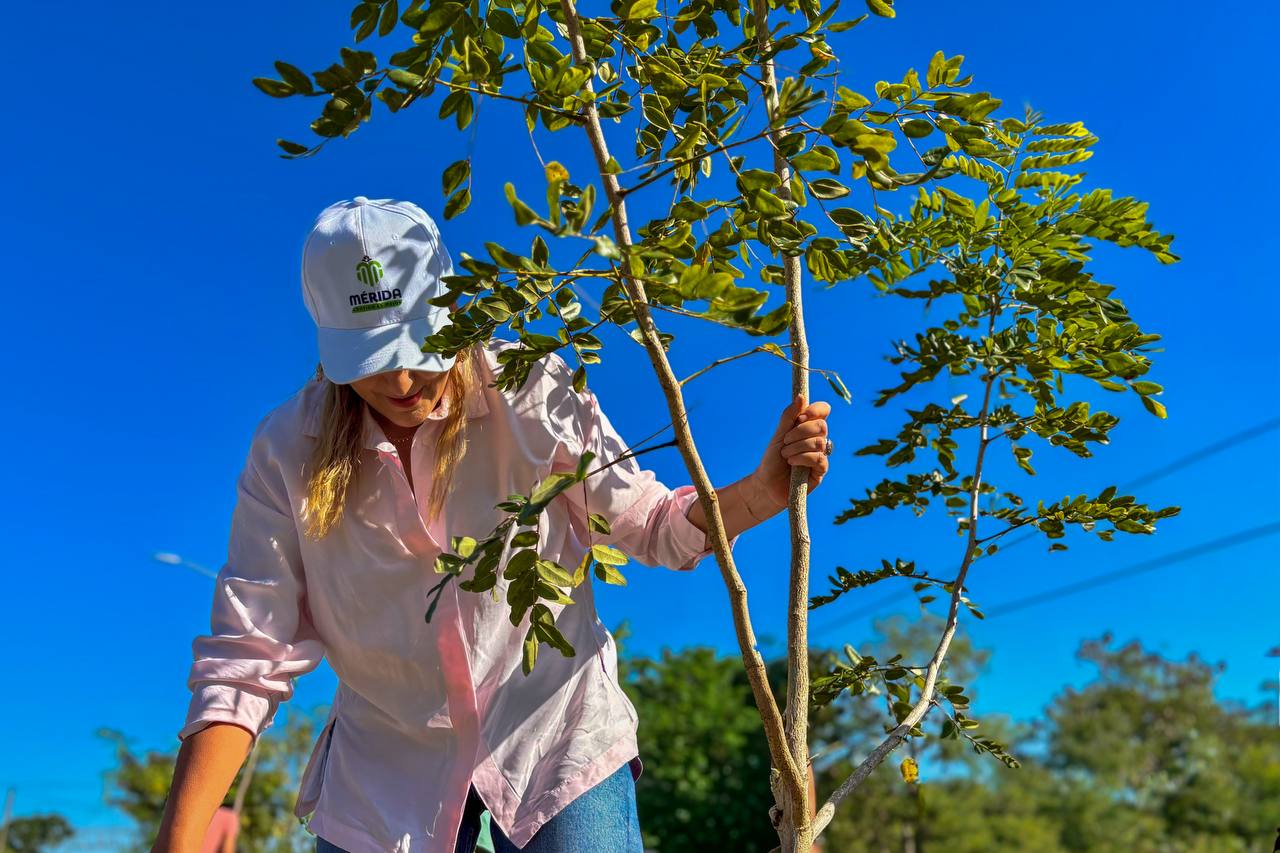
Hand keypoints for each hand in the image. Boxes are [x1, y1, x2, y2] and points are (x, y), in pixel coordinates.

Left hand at [749, 393, 831, 512]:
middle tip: (786, 440)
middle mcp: (818, 440)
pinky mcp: (821, 471)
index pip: (823, 411)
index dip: (815, 410)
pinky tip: (791, 463)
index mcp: (808, 428)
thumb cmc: (772, 459)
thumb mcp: (778, 436)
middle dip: (801, 431)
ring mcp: (821, 455)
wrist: (766, 484)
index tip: (800, 417)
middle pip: (822, 425)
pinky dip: (802, 458)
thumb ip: (789, 417)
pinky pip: (819, 458)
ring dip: (798, 447)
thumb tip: (801, 396)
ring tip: (785, 455)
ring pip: (819, 442)